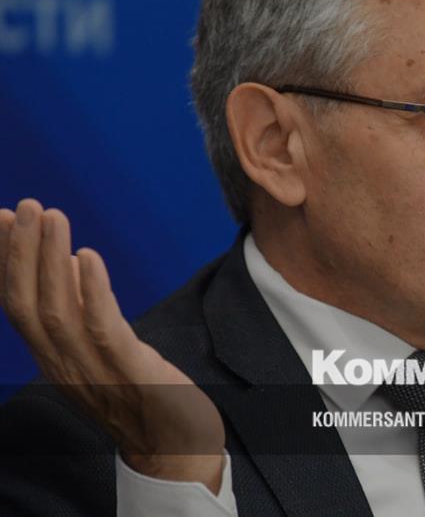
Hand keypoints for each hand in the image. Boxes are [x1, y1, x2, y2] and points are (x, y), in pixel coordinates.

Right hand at [0, 199, 224, 492]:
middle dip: (19, 252)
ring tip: (50, 217)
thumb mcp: (106, 348)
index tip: (1, 218)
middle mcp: (63, 365)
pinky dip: (91, 290)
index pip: (17, 304)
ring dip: (49, 260)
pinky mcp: (131, 372)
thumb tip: (70, 262)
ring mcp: (94, 371)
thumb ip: (84, 310)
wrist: (177, 448)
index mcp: (55, 359)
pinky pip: (101, 328)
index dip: (5, 261)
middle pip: (26, 304)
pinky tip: (87, 257)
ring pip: (56, 311)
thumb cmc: (144, 394)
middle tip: (22, 206)